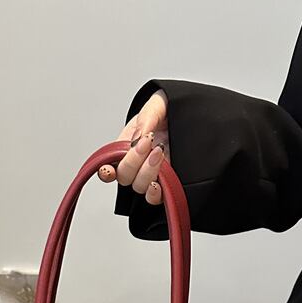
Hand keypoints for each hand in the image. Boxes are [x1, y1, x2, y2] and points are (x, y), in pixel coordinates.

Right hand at [98, 90, 168, 205]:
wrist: (195, 117)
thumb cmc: (172, 111)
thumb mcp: (158, 105)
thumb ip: (146, 118)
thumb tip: (137, 137)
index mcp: (127, 145)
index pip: (109, 164)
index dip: (106, 171)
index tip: (109, 169)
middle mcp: (136, 164)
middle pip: (124, 176)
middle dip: (133, 161)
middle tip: (146, 143)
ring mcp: (150, 175)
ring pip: (139, 186)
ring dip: (146, 172)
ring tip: (159, 153)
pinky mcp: (166, 184)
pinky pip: (155, 197)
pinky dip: (154, 193)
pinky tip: (157, 183)